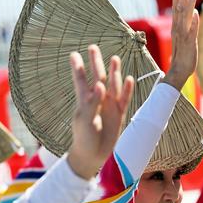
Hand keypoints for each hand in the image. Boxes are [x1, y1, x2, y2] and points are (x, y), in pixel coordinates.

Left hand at [67, 44, 134, 179]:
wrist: (92, 155)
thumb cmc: (84, 138)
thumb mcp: (85, 120)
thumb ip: (92, 102)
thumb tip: (100, 84)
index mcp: (84, 101)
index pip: (80, 81)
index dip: (78, 68)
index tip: (73, 54)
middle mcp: (97, 100)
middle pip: (98, 78)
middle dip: (96, 63)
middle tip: (92, 47)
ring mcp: (108, 106)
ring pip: (112, 86)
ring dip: (114, 73)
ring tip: (114, 58)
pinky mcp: (119, 114)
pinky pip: (124, 99)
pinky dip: (127, 90)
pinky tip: (129, 78)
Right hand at [162, 0, 198, 90]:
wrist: (178, 72)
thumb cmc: (182, 57)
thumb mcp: (184, 39)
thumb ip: (186, 27)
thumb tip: (192, 14)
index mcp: (176, 28)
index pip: (176, 9)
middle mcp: (178, 30)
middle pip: (180, 9)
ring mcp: (183, 37)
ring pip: (186, 17)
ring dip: (189, 4)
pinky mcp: (190, 44)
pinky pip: (192, 32)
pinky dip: (194, 23)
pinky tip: (197, 14)